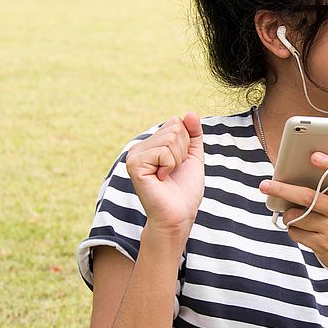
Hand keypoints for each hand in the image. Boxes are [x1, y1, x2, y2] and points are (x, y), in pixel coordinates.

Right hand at [125, 112, 204, 239]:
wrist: (179, 215)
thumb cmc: (185, 190)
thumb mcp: (193, 156)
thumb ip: (193, 134)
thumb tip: (190, 112)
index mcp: (151, 144)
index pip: (176, 122)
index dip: (187, 143)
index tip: (179, 163)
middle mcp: (139, 147)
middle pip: (174, 128)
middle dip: (183, 151)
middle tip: (174, 171)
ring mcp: (134, 155)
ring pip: (170, 138)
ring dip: (177, 159)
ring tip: (167, 176)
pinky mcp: (134, 164)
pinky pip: (163, 151)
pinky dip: (170, 165)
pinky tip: (161, 179)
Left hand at [259, 152, 327, 278]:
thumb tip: (296, 182)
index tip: (313, 155)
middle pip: (308, 197)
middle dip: (282, 189)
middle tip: (265, 185)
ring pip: (296, 216)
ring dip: (288, 215)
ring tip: (293, 215)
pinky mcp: (323, 245)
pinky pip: (296, 232)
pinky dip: (293, 229)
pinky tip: (302, 230)